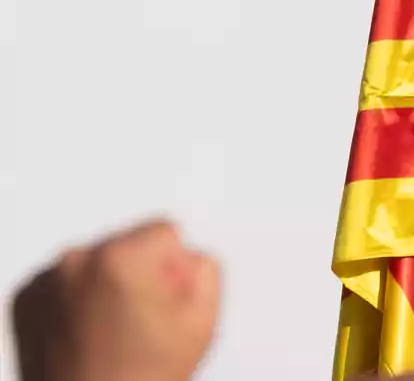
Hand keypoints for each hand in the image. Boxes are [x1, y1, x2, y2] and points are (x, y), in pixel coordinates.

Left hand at [10, 219, 220, 380]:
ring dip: (107, 285)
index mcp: (121, 258)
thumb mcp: (201, 322)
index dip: (174, 269)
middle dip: (139, 274)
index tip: (161, 305)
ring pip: (97, 261)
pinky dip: (78, 300)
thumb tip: (184, 255)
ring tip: (110, 332)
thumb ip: (205, 267)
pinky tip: (86, 333)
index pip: (165, 230)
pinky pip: (66, 280)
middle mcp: (76, 260)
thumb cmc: (139, 378)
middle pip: (128, 243)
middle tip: (137, 323)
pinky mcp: (25, 297)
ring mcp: (45, 280)